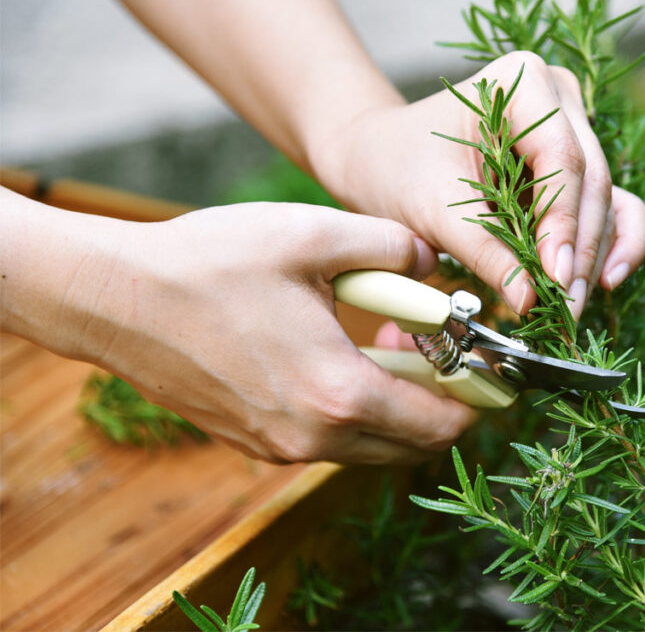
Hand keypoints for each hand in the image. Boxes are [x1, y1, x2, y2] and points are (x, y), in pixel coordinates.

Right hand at [36, 201, 475, 463]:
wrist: (115, 300)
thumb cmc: (209, 262)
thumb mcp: (314, 235)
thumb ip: (392, 246)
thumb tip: (432, 261)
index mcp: (338, 392)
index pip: (440, 422)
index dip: (478, 397)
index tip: (490, 367)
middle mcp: (313, 438)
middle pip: (412, 443)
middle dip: (440, 400)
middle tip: (439, 345)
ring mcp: (281, 447)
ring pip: (372, 444)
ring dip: (397, 404)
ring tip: (389, 340)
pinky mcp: (255, 443)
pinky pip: (331, 439)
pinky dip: (355, 408)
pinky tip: (341, 354)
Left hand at [312, 51, 644, 318]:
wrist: (380, 157)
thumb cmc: (398, 168)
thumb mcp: (433, 210)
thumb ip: (483, 252)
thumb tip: (529, 300)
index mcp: (522, 83)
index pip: (561, 158)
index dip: (564, 222)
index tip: (555, 278)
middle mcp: (560, 98)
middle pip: (591, 181)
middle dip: (579, 250)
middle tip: (566, 307)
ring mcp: (574, 130)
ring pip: (605, 199)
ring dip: (593, 257)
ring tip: (572, 307)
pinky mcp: (576, 167)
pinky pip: (611, 205)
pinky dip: (610, 244)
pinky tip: (604, 282)